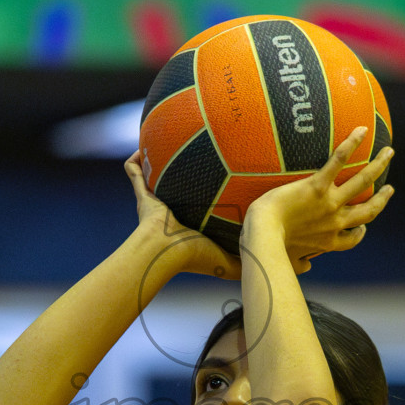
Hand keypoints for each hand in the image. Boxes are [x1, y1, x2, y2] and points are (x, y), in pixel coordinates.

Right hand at [125, 152, 241, 279]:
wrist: (164, 253)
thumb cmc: (195, 257)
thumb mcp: (228, 261)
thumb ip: (247, 257)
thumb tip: (271, 258)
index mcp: (188, 225)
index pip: (198, 209)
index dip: (207, 197)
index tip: (222, 182)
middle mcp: (170, 212)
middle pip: (176, 190)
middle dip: (185, 176)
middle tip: (199, 156)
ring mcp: (153, 202)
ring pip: (153, 179)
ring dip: (157, 163)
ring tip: (168, 143)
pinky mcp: (142, 194)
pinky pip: (133, 171)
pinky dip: (135, 159)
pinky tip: (143, 144)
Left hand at [242, 128, 394, 272]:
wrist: (263, 235)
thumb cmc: (271, 250)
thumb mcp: (289, 261)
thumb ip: (299, 264)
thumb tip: (306, 268)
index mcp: (328, 242)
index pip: (351, 239)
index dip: (360, 232)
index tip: (363, 227)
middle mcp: (335, 222)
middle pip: (368, 210)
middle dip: (382, 199)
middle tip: (389, 189)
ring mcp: (329, 203)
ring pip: (363, 182)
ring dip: (379, 166)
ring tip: (389, 152)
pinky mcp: (317, 186)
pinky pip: (338, 162)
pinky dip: (352, 145)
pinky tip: (361, 131)